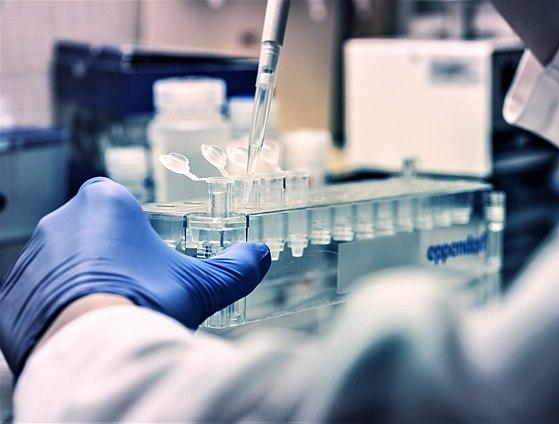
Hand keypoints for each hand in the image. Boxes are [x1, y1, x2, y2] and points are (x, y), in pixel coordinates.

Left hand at [0, 177, 270, 375]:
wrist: (95, 351)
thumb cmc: (147, 303)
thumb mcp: (201, 285)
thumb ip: (235, 267)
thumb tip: (262, 255)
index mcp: (104, 203)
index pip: (113, 201)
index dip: (128, 226)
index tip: (140, 252)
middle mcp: (60, 221)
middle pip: (86, 232)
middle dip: (104, 255)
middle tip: (128, 287)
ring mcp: (30, 258)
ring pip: (59, 264)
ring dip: (77, 281)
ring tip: (105, 312)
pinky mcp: (10, 295)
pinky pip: (33, 296)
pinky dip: (52, 309)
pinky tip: (78, 329)